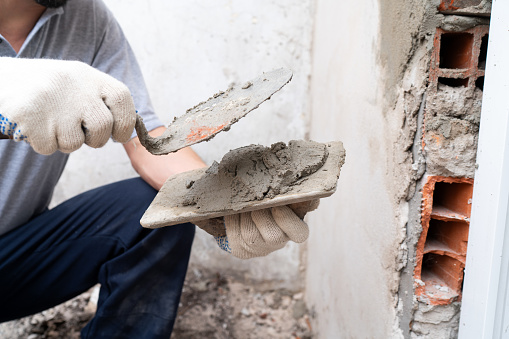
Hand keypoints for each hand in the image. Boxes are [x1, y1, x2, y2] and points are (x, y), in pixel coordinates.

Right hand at [0, 57, 135, 153]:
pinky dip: (42, 144)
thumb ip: (102, 102)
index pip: (122, 99)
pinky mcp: (31, 117)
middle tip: (80, 134)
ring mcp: (53, 101)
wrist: (0, 79)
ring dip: (63, 142)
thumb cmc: (46, 88)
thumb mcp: (77, 83)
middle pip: (102, 127)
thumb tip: (131, 132)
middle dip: (95, 140)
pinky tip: (33, 126)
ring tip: (50, 123)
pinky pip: (49, 148)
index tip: (118, 135)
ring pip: (74, 143)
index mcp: (89, 76)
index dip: (125, 123)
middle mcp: (74, 86)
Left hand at [195, 200, 318, 258]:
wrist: (251, 215)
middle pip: (272, 236)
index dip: (287, 222)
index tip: (277, 207)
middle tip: (257, 202)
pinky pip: (234, 232)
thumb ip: (301, 197)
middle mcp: (277, 243)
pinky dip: (234, 217)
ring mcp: (258, 248)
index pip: (299, 233)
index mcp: (295, 231)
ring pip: (250, 233)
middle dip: (262, 216)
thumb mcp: (288, 199)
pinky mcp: (241, 249)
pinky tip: (237, 210)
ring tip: (246, 204)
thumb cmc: (274, 204)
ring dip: (246, 215)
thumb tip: (312, 196)